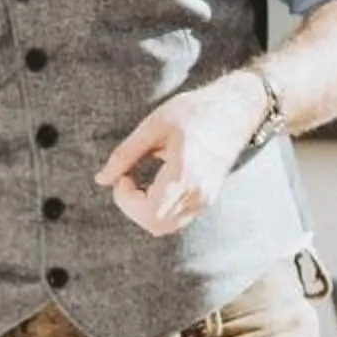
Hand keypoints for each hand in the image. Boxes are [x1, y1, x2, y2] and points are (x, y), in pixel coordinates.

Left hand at [94, 74, 267, 236]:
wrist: (235, 110)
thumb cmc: (193, 112)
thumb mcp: (153, 126)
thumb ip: (125, 154)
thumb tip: (101, 180)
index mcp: (185, 173)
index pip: (149, 211)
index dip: (126, 201)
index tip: (122, 177)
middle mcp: (198, 193)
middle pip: (155, 225)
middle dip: (131, 208)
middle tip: (126, 180)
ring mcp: (205, 199)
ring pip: (164, 227)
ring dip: (143, 211)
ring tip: (138, 183)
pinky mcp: (206, 199)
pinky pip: (175, 219)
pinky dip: (156, 210)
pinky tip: (151, 185)